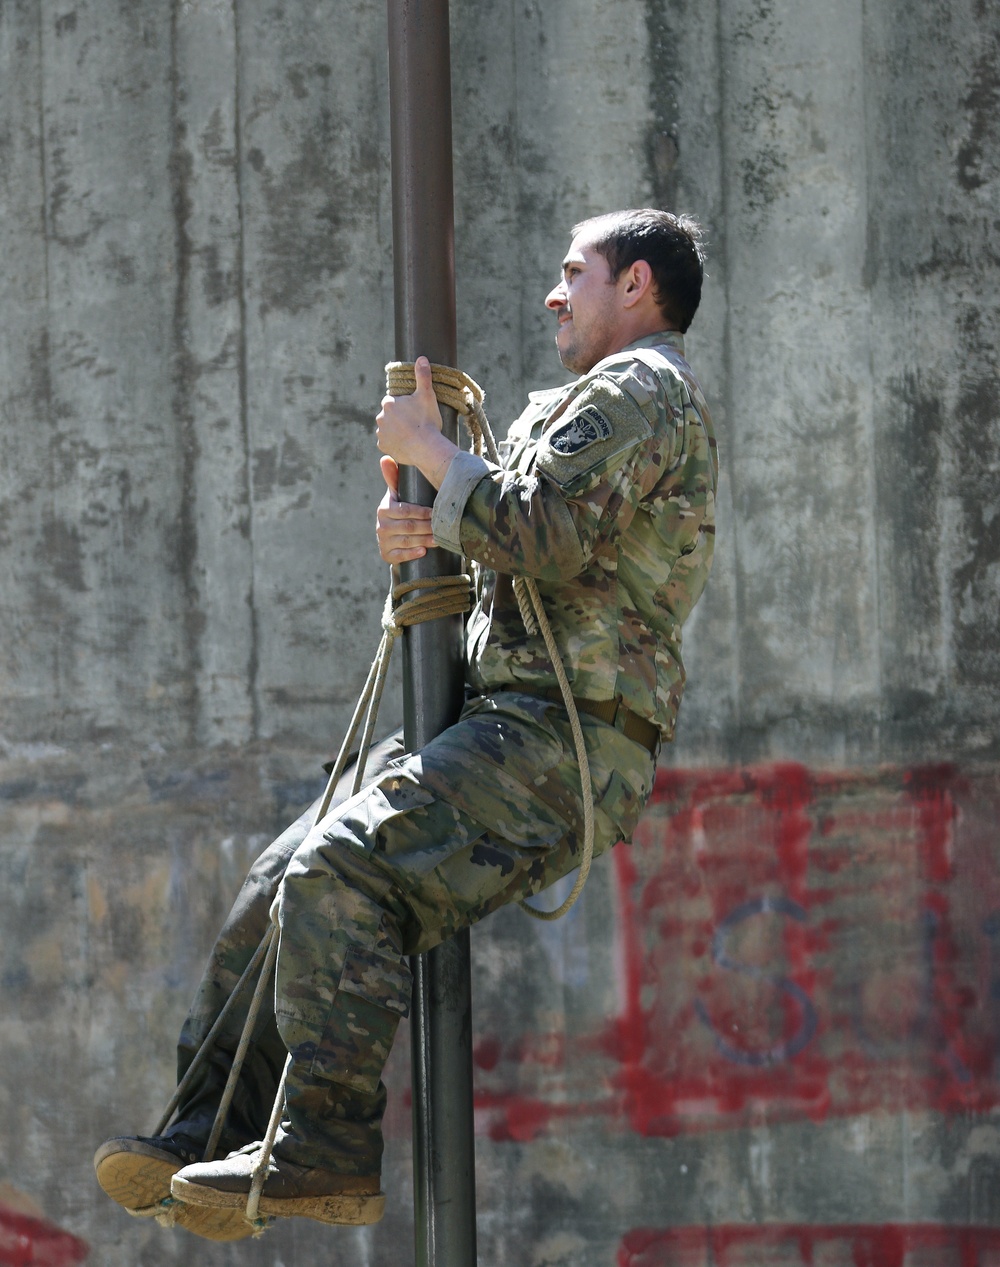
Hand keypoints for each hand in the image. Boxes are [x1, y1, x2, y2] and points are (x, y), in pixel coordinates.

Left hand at [375, 356, 457, 487]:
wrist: (426, 448)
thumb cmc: (427, 421)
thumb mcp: (427, 395)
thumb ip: (423, 376)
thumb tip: (422, 358)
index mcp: (388, 403)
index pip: (393, 401)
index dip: (403, 405)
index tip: (413, 411)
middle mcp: (380, 417)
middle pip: (390, 415)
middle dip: (399, 417)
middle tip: (415, 422)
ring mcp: (381, 433)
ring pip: (388, 428)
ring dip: (396, 430)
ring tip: (411, 434)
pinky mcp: (383, 446)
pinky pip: (387, 443)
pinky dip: (394, 443)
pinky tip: (406, 443)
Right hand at [376, 456, 436, 562]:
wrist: (393, 538)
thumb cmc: (400, 512)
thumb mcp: (398, 496)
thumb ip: (394, 478)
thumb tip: (385, 457)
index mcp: (384, 509)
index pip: (405, 510)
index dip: (422, 512)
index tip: (436, 512)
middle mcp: (381, 525)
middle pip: (409, 526)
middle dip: (427, 527)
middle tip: (443, 527)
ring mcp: (383, 541)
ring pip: (407, 541)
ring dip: (424, 540)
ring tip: (439, 539)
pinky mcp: (386, 555)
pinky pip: (399, 556)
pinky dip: (411, 554)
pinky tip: (423, 551)